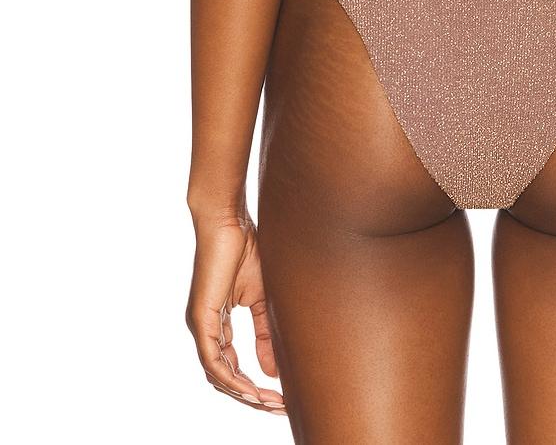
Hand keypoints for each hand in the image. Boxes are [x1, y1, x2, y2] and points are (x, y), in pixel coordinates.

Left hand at [186, 207, 285, 414]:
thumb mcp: (262, 298)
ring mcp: (200, 327)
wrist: (229, 221)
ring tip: (270, 403)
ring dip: (244, 394)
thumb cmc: (245, 251)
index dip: (254, 387)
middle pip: (225, 379)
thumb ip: (264, 333)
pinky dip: (232, 378)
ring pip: (218, 376)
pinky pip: (213, 360)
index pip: (233, 368)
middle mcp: (206, 331)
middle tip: (279, 409)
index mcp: (219, 326)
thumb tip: (272, 372)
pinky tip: (251, 389)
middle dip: (252, 398)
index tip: (280, 398)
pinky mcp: (200, 319)